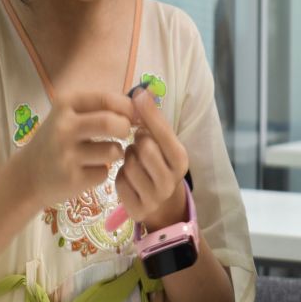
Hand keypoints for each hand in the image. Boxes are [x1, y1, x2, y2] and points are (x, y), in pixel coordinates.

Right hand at [11, 92, 133, 206]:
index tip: (134, 116)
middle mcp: (63, 126)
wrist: (27, 176)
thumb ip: (102, 108)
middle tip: (124, 134)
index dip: (128, 107)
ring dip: (117, 153)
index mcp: (65, 104)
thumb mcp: (70, 116)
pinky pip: (104, 173)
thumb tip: (142, 106)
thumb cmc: (58, 141)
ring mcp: (65, 154)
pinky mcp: (71, 179)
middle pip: (111, 123)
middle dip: (126, 129)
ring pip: (113, 151)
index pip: (107, 98)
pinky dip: (102, 172)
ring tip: (105, 154)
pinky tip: (88, 170)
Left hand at [115, 85, 189, 228]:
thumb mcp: (163, 144)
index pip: (164, 132)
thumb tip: (142, 91)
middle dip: (137, 142)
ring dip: (128, 159)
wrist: (162, 204)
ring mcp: (155, 197)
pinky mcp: (138, 210)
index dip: (149, 113)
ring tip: (134, 161)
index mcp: (181, 159)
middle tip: (139, 143)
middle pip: (145, 148)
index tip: (138, 95)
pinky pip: (120, 183)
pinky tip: (129, 178)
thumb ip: (154, 121)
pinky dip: (121, 177)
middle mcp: (171, 180)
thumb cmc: (160, 164)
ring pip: (129, 165)